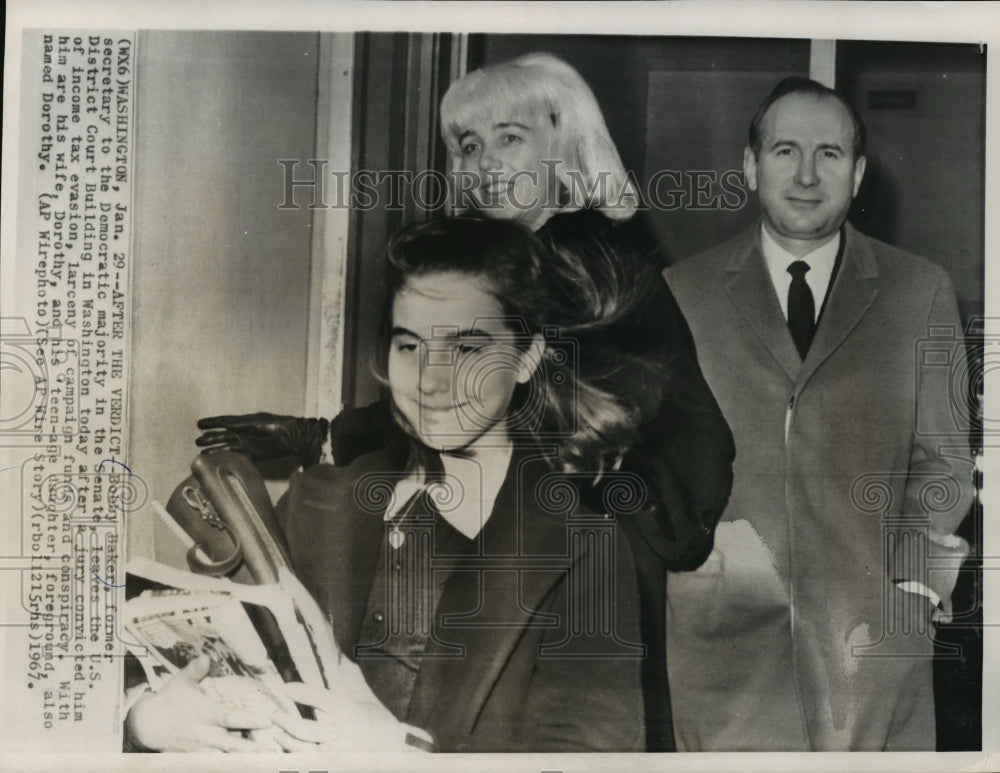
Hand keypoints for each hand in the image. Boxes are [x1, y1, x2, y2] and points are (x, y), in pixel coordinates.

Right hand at [124, 655, 274, 751]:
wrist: (147, 724)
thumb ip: (195, 670)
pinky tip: (246, 765)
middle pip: (232, 744)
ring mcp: (201, 750)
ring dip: (244, 760)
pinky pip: (215, 765)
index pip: (229, 717)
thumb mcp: (181, 682)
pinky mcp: (196, 759)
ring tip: (266, 761)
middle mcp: (205, 734)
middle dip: (252, 748)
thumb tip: (205, 657)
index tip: (268, 720)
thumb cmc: (170, 699)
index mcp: (205, 714)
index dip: (249, 719)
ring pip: (225, 758)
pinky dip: (229, 765)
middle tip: (273, 750)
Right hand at [196, 413, 328, 467]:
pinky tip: (216, 458)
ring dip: (215, 449)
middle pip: (223, 435)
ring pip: (227, 446)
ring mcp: (248, 443)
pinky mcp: (253, 454)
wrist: (294, 437)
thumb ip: (242, 424)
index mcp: (245, 422)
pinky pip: (236, 455)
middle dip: (211, 437)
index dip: (212, 422)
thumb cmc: (278, 425)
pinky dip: (225, 456)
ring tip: (202, 452)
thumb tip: (226, 423)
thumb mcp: (259, 422)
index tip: (199, 424)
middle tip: (197, 441)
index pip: (225, 421)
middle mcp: (244, 432)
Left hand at [269, 676, 432, 752]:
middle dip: (285, 721)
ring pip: (302, 749)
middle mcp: (337, 732)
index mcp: (346, 710)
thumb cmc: (378, 719)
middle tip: (273, 713)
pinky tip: (286, 748)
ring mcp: (334, 751)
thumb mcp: (365, 696)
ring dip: (285, 741)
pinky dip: (295, 755)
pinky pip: (308, 761)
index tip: (284, 687)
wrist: (394, 747)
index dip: (299, 691)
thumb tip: (339, 656)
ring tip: (275, 732)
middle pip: (303, 729)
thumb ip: (350, 678)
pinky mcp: (333, 764)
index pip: (317, 697)